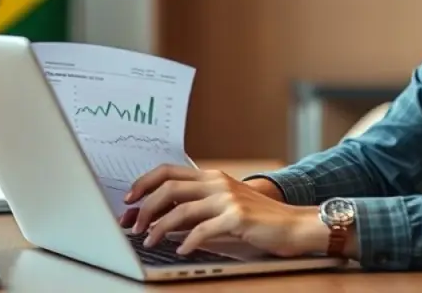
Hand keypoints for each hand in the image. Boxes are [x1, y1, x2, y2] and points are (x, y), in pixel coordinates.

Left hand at [119, 165, 327, 256]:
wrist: (293, 225)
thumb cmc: (257, 220)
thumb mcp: (224, 208)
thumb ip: (196, 210)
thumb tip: (160, 221)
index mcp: (212, 177)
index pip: (168, 170)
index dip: (144, 182)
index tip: (129, 199)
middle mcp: (217, 182)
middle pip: (169, 187)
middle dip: (145, 207)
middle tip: (134, 225)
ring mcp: (227, 198)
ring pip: (181, 209)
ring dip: (159, 227)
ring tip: (149, 240)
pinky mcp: (237, 216)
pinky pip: (202, 230)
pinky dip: (187, 242)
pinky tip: (181, 250)